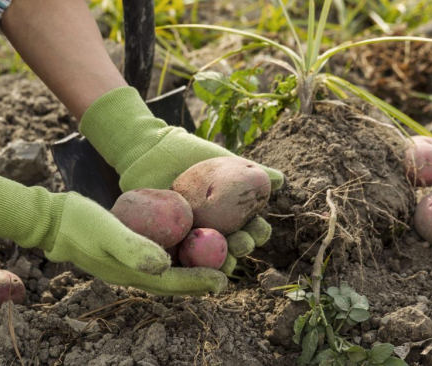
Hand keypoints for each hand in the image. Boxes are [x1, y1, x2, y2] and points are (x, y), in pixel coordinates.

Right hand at [0, 171, 226, 294]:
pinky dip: (177, 256)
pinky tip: (187, 243)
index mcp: (132, 273)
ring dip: (191, 269)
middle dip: (201, 280)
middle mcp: (134, 273)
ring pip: (168, 273)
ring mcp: (129, 264)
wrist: (52, 220)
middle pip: (175, 282)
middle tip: (228, 273)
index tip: (224, 280)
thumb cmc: (79, 223)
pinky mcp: (127, 251)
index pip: (173, 282)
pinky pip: (158, 258)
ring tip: (215, 261)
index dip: (200, 282)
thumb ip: (134, 248)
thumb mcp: (107, 231)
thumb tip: (165, 265)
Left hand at [80, 87, 283, 275]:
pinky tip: (195, 265)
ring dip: (222, 262)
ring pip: (212, 258)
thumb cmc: (191, 154)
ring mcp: (194, 238)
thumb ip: (252, 170)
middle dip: (242, 248)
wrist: (152, 152)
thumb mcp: (223, 160)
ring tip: (223, 261)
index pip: (253, 229)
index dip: (258, 232)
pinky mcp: (170, 243)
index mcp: (234, 215)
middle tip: (240, 243)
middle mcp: (217, 230)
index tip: (257, 228)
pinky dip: (191, 263)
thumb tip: (279, 181)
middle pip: (236, 246)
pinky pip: (183, 257)